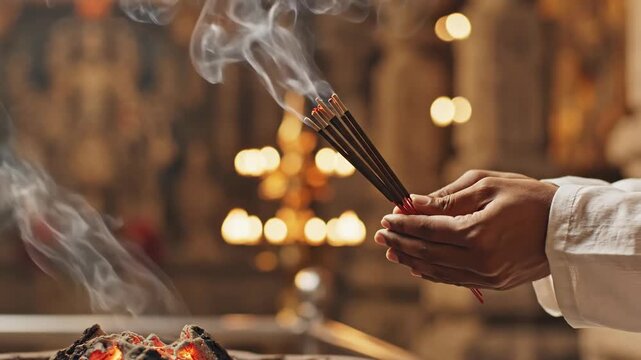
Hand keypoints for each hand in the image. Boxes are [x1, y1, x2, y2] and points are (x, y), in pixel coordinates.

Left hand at [375, 170, 557, 289]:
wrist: (567, 227)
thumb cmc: (528, 197)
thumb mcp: (487, 185)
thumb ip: (447, 198)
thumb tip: (414, 203)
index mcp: (477, 232)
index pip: (428, 230)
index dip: (404, 224)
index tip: (386, 217)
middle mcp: (479, 260)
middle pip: (427, 253)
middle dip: (400, 242)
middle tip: (380, 234)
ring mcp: (487, 275)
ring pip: (437, 271)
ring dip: (411, 260)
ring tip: (391, 249)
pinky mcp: (494, 284)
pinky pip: (454, 280)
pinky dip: (432, 272)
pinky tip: (417, 264)